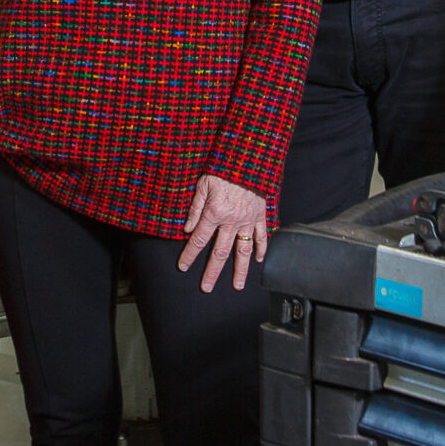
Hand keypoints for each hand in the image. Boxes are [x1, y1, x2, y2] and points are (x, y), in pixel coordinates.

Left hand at [176, 174, 268, 292]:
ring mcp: (248, 220)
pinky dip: (261, 249)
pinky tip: (258, 261)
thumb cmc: (223, 168)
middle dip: (211, 272)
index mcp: (214, 212)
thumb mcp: (203, 184)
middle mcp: (231, 221)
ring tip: (237, 286)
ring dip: (239, 270)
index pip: (199, 240)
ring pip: (243, 251)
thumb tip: (187, 229)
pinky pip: (262, 236)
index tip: (183, 267)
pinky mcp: (261, 215)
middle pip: (220, 252)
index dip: (189, 254)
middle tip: (206, 287)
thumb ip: (195, 208)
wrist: (250, 158)